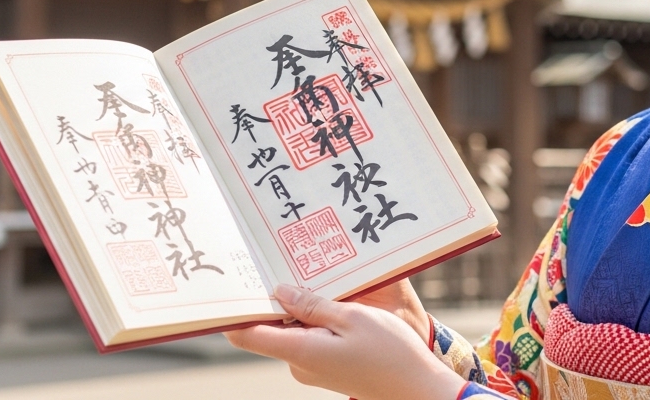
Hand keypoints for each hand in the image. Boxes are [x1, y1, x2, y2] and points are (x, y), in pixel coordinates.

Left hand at [226, 284, 465, 399]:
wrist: (418, 387)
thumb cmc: (390, 353)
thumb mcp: (352, 317)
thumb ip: (312, 305)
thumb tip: (279, 292)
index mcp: (300, 351)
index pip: (246, 334)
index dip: (233, 310)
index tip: (232, 282)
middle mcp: (299, 364)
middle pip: (269, 327)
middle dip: (274, 297)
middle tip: (279, 262)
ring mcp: (311, 368)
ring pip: (292, 330)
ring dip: (299, 306)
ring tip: (312, 275)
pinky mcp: (325, 367)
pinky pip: (308, 337)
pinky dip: (314, 318)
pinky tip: (330, 299)